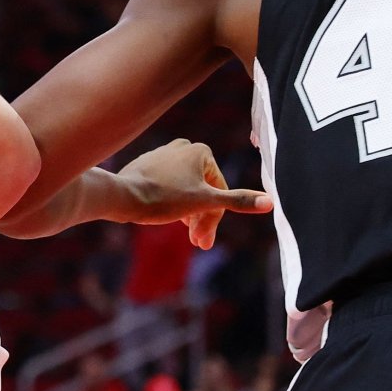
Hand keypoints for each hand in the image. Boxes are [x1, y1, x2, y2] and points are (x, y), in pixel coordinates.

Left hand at [117, 138, 271, 248]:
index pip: (219, 192)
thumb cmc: (162, 198)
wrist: (121, 196)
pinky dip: (174, 203)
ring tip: (185, 233)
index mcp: (201, 151)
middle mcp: (183, 147)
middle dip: (202, 219)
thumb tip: (270, 202)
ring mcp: (164, 154)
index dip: (214, 220)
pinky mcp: (148, 164)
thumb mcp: (204, 202)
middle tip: (197, 243)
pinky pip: (169, 186)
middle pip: (203, 190)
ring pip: (186, 189)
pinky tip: (168, 216)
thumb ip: (237, 201)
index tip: (202, 242)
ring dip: (190, 213)